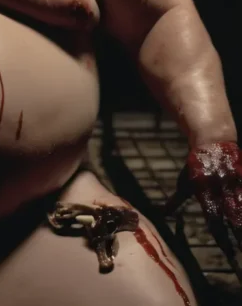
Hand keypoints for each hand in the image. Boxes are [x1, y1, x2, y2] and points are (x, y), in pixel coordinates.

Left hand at [164, 142, 241, 257]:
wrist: (211, 142)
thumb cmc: (195, 167)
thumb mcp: (184, 183)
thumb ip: (176, 201)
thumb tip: (162, 214)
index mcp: (204, 192)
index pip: (213, 219)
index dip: (220, 236)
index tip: (227, 252)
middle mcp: (220, 189)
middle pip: (232, 217)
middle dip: (238, 235)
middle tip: (240, 252)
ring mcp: (234, 182)